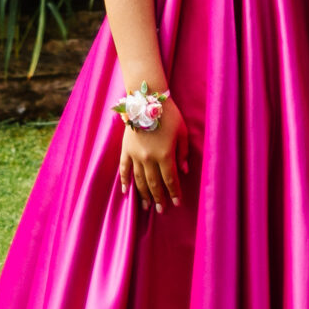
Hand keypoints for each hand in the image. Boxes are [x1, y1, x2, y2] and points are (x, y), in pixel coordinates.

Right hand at [119, 96, 189, 212]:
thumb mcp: (182, 132)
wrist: (148, 99)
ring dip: (143, 194)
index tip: (176, 203)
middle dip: (158, 197)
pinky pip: (124, 169)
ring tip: (147, 206)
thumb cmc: (170, 114)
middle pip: (153, 183)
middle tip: (161, 210)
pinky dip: (125, 181)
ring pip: (139, 180)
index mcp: (165, 154)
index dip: (173, 192)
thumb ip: (182, 153)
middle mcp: (149, 158)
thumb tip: (184, 172)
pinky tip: (126, 192)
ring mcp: (135, 154)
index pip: (170, 179)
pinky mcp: (125, 149)